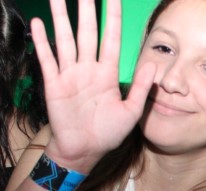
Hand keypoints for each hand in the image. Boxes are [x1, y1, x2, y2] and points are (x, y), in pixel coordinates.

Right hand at [29, 0, 154, 172]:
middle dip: (87, 11)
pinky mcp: (55, 84)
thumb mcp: (131, 111)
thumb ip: (141, 87)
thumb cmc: (109, 133)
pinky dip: (43, 41)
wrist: (85, 150)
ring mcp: (70, 74)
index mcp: (108, 74)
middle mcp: (88, 69)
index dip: (113, 18)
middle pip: (88, 33)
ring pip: (66, 39)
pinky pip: (48, 59)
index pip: (112, 39)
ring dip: (62, 18)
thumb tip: (153, 64)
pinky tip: (40, 23)